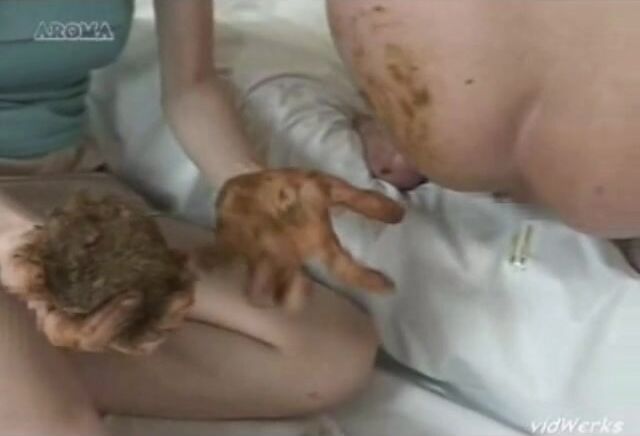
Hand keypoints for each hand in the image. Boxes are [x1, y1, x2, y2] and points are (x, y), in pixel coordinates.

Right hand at [0, 227, 193, 353]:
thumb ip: (23, 271)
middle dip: (162, 321)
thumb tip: (34, 279)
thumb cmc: (29, 256)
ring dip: (175, 309)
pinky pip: (160, 304)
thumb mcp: (18, 259)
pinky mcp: (136, 302)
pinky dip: (174, 286)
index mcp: (65, 325)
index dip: (114, 321)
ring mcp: (119, 317)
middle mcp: (95, 328)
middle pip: (132, 339)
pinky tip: (184, 263)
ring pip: (153, 326)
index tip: (134, 295)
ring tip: (189, 284)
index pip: (91, 335)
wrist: (43, 243)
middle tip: (181, 297)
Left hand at [214, 168, 404, 305]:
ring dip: (258, 286)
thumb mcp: (329, 188)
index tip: (388, 286)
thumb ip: (362, 201)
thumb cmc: (292, 189)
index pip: (344, 269)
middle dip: (295, 296)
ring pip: (257, 290)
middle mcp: (287, 260)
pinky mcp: (229, 244)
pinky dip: (206, 262)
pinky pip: (216, 260)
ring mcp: (257, 255)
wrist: (250, 179)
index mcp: (311, 246)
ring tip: (258, 267)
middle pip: (293, 297)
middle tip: (297, 280)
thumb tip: (400, 212)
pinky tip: (197, 260)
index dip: (365, 279)